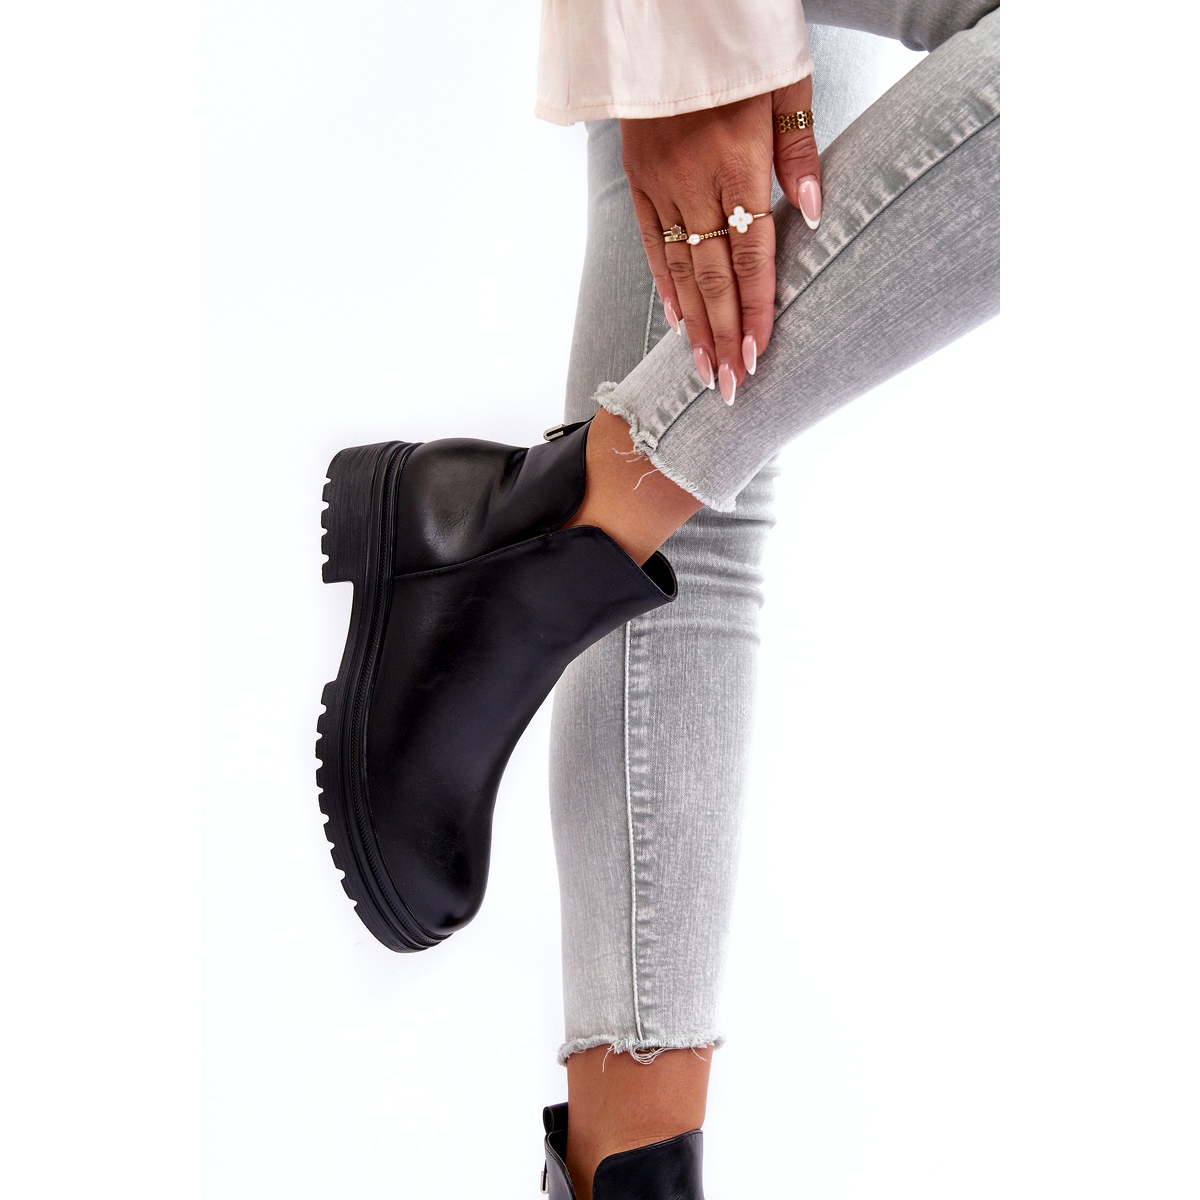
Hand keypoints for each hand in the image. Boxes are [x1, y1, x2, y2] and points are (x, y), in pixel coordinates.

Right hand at [620, 75, 821, 404]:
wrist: (666, 12)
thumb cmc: (738, 44)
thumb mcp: (785, 82)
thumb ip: (799, 151)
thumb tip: (815, 214)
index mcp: (738, 161)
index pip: (751, 255)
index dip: (754, 310)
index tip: (757, 355)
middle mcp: (695, 181)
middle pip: (713, 276)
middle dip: (723, 336)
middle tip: (730, 387)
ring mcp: (662, 184)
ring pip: (681, 268)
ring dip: (695, 325)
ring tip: (704, 370)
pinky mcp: (639, 179)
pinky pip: (653, 242)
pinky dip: (666, 284)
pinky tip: (677, 320)